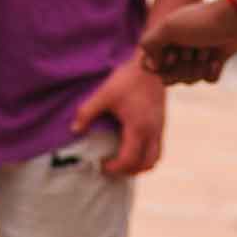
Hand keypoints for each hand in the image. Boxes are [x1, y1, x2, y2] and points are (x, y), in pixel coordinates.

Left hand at [73, 57, 167, 176]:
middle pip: (146, 165)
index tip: (102, 165)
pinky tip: (132, 146)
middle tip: (112, 167)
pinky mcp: (162, 123)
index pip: (129, 160)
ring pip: (155, 158)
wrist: (152, 65)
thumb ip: (87, 112)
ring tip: (123, 160)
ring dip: (140, 165)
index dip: (115, 168)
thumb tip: (75, 129)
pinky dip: (146, 154)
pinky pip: (157, 148)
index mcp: (138, 128)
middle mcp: (152, 132)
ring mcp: (160, 128)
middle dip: (129, 171)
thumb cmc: (127, 80)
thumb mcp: (104, 94)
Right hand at [142, 0, 236, 86]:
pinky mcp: (216, 60)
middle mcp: (180, 45)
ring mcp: (198, 53)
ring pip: (189, 79)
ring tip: (208, 52)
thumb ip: (149, 43)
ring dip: (198, 68)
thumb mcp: (169, 27)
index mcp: (166, 37)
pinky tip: (218, 60)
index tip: (173, 55)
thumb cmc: (203, 21)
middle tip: (193, 53)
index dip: (160, 66)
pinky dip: (212, 72)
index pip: (150, 64)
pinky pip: (207, 79)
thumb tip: (153, 66)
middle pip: (169, 76)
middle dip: (182, 69)